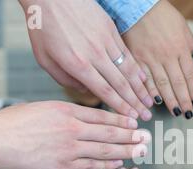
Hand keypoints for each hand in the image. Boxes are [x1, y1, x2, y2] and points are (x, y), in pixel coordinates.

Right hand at [0, 102, 149, 168]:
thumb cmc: (15, 123)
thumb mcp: (44, 108)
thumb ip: (67, 113)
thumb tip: (86, 118)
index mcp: (68, 111)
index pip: (104, 116)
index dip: (123, 120)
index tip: (136, 123)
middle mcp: (73, 129)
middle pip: (110, 132)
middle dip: (132, 136)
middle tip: (148, 139)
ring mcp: (69, 149)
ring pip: (105, 150)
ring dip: (126, 151)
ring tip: (141, 152)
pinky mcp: (63, 167)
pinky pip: (92, 166)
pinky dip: (108, 164)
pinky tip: (119, 164)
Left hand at [19, 0, 152, 120]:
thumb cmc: (44, 25)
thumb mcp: (44, 58)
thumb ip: (65, 79)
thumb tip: (85, 90)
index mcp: (77, 63)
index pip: (104, 91)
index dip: (120, 107)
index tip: (130, 118)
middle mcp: (94, 54)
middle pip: (120, 84)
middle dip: (135, 103)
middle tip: (145, 116)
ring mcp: (105, 41)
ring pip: (128, 70)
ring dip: (140, 88)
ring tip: (149, 101)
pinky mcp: (110, 30)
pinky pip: (127, 53)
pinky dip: (137, 68)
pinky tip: (144, 79)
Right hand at [123, 0, 192, 118]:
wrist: (139, 7)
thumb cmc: (163, 16)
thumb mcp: (183, 28)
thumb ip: (188, 47)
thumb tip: (190, 61)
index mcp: (181, 48)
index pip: (190, 75)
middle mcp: (167, 56)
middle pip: (178, 84)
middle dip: (184, 101)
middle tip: (188, 114)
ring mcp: (151, 60)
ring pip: (162, 85)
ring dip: (170, 101)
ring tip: (175, 112)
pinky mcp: (137, 60)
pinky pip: (145, 80)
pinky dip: (150, 92)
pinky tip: (155, 102)